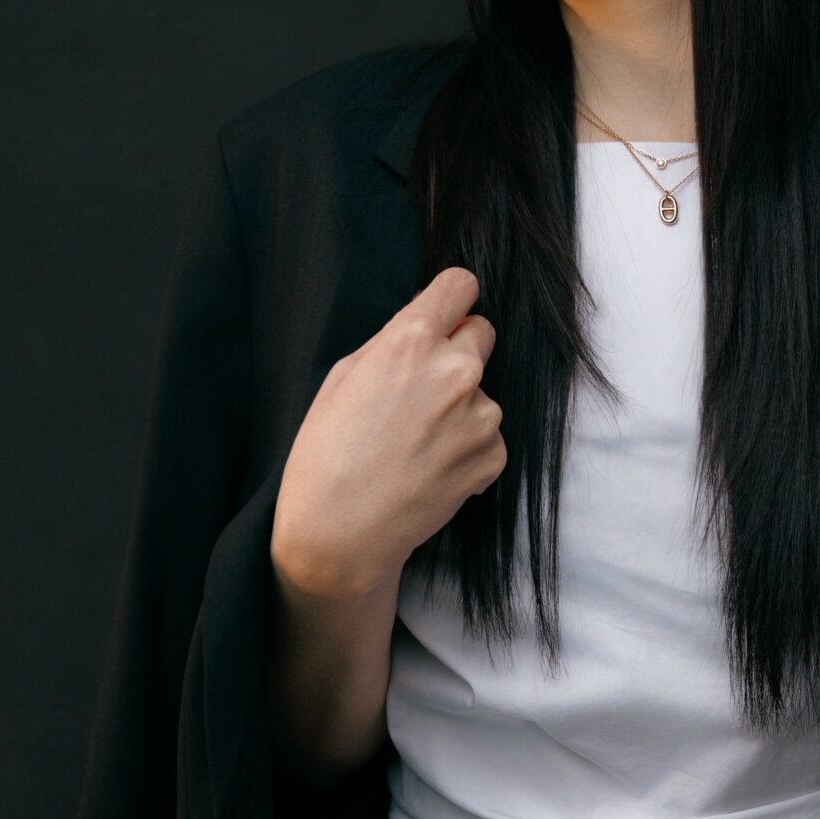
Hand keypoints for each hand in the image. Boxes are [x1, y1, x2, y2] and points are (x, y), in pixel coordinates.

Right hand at [271, 266, 505, 597]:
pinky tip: (430, 470)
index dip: (451, 301)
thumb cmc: (326, 455)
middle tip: (423, 389)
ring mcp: (479, 415)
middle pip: (482, 332)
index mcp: (411, 341)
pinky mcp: (492, 455)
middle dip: (459, 351)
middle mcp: (454, 370)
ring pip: (483, 392)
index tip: (445, 315)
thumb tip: (425, 328)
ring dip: (461, 409)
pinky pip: (488, 438)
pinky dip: (467, 451)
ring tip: (417, 444)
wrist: (340, 533)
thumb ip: (391, 344)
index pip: (460, 285)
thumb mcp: (342, 378)